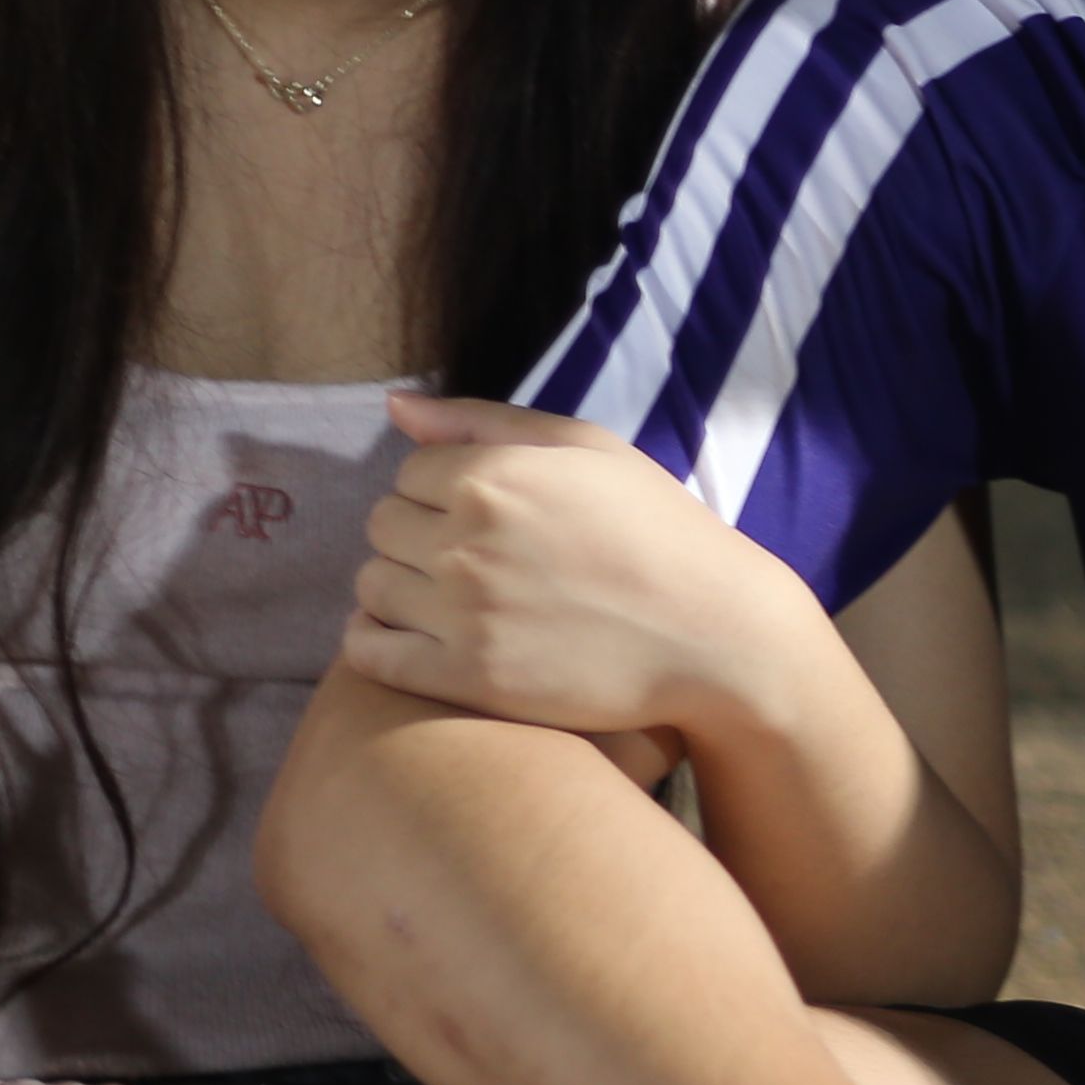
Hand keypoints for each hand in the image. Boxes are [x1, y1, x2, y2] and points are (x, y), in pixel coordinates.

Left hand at [344, 394, 795, 742]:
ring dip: (398, 588)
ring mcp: (463, 614)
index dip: (442, 491)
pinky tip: (412, 637)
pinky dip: (373, 642)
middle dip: (417, 535)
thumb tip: (394, 405)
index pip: (408, 471)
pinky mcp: (467, 678)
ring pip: (371, 587)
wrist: (714, 634)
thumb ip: (484, 421)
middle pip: (382, 526)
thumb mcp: (588, 449)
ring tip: (450, 598)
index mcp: (493, 477)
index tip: (485, 515)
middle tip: (472, 557)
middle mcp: (467, 542)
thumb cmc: (657, 531)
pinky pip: (370, 653)